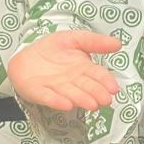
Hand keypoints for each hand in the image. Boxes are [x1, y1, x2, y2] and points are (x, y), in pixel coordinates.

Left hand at [7, 30, 121, 111]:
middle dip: (96, 93)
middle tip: (105, 99)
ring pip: (71, 94)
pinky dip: (57, 101)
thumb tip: (118, 44)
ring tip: (92, 104)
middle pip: (86, 87)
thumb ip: (94, 41)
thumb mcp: (74, 38)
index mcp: (82, 68)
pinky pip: (48, 97)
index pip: (97, 75)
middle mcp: (71, 81)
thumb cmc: (51, 50)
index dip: (105, 81)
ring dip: (81, 99)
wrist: (25, 56)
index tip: (113, 88)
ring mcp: (55, 88)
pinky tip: (66, 104)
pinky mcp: (39, 92)